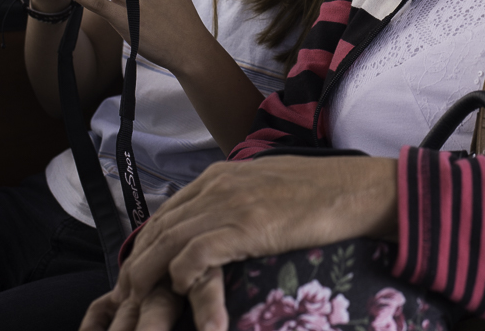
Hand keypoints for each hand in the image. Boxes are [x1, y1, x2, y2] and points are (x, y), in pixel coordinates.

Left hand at [98, 156, 397, 330]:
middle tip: (127, 300)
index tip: (137, 274)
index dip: (146, 246)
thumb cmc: (321, 193)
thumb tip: (222, 227)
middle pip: (159, 230)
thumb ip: (238, 201)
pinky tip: (185, 294)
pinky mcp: (246, 226)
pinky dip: (183, 278)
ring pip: (168, 244)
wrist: (357, 189)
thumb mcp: (266, 188)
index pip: (166, 213)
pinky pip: (196, 256)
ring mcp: (230, 204)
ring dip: (149, 278)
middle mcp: (217, 186)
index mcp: (220, 176)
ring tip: (141, 308)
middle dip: (137, 267)